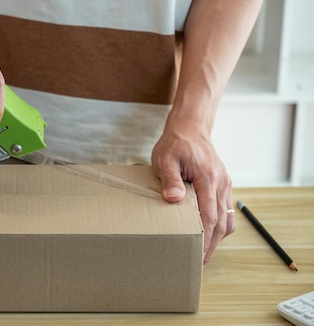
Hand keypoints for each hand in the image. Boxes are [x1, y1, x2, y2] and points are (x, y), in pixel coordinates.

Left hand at [151, 124, 234, 265]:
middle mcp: (221, 182)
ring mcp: (224, 183)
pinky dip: (219, 224)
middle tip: (199, 262)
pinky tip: (208, 233)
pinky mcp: (223, 183)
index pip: (209, 216)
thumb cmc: (175, 143)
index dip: (204, 239)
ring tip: (203, 252)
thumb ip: (170, 179)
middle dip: (211, 244)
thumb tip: (173, 199)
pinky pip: (225, 209)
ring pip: (226, 218)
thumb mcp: (165, 159)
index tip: (198, 255)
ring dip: (216, 237)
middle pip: (220, 222)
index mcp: (207, 177)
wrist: (190, 127)